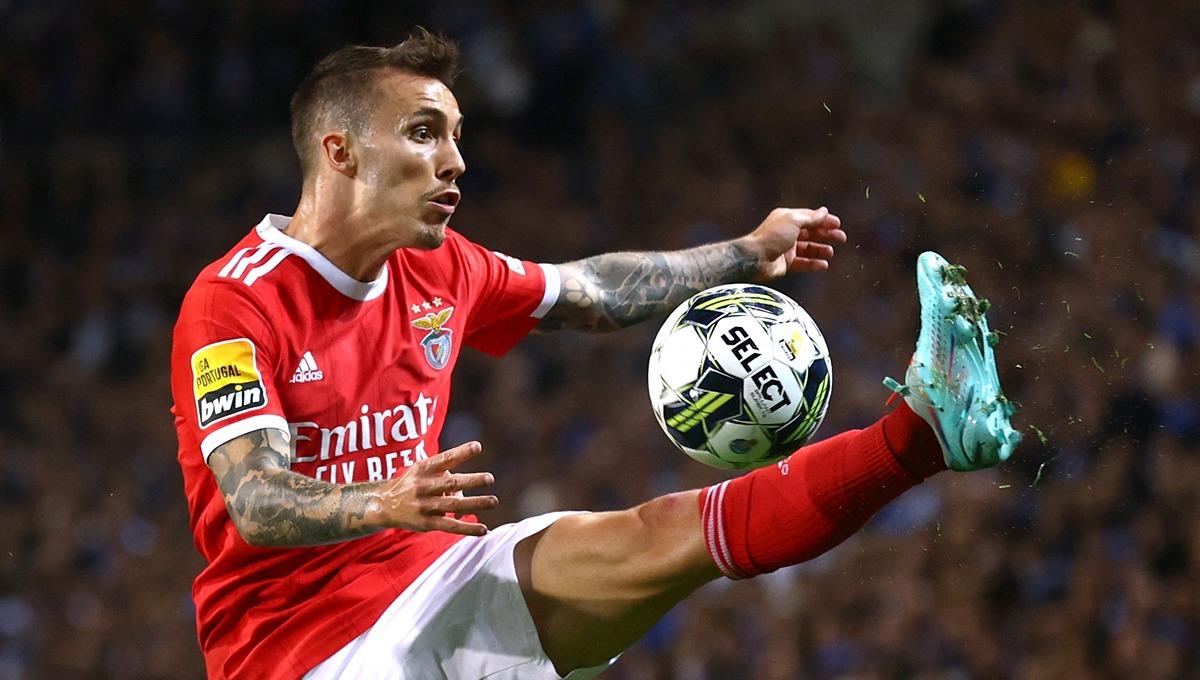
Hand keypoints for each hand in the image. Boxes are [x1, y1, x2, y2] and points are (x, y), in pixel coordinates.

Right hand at [372, 441, 498, 535]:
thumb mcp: (422, 472)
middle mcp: (422, 486)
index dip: (461, 452)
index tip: (478, 446)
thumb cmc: (411, 484)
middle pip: (450, 482)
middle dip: (471, 480)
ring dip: (475, 503)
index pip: (444, 458)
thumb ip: (444, 475)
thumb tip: (466, 492)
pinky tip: (483, 529)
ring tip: (493, 501)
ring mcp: (424, 506)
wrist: (383, 505)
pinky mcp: (426, 523)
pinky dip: (468, 528)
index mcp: (422, 468)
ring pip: (453, 505)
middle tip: (489, 478)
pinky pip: (450, 526)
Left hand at [740, 207, 845, 279]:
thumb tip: (824, 211)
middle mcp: (787, 232)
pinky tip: (824, 265)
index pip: (810, 218)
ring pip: (808, 249)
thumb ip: (810, 218)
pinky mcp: (786, 263)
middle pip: (811, 233)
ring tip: (830, 252)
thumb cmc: (772, 236)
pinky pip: (803, 263)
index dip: (824, 221)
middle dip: (826, 235)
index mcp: (788, 219)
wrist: (754, 258)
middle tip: (841, 238)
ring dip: (820, 250)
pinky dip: (813, 264)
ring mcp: (787, 248)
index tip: (838, 224)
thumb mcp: (793, 221)